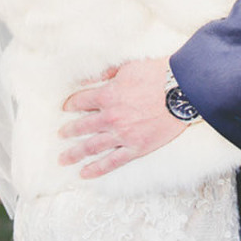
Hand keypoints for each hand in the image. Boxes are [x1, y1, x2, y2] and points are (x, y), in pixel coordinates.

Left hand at [59, 56, 186, 177]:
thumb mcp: (127, 67)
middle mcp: (111, 117)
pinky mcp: (136, 148)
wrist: (181, 90)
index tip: (65, 108)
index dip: (71, 104)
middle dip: (69, 131)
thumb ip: (105, 74)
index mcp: (107, 95)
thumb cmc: (156, 74)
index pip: (81, 101)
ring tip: (63, 159)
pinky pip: (112, 162)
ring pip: (92, 147)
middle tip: (60, 135)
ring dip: (75, 153)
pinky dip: (96, 169)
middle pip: (82, 127)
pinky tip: (85, 174)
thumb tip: (87, 79)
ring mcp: (122, 135)